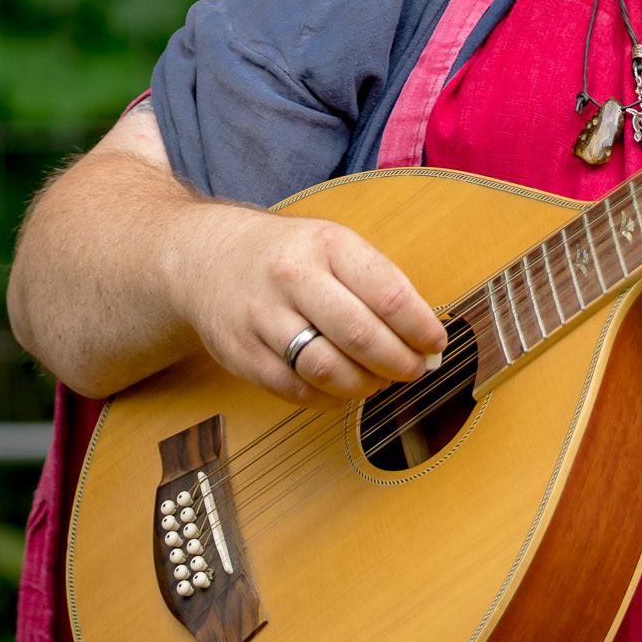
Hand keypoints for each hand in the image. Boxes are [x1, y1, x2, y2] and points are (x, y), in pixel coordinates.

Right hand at [161, 201, 447, 408]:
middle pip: (360, 335)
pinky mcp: (242, 354)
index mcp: (327, 244)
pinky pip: (296, 390)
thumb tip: (425, 336)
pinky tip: (343, 388)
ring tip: (380, 381)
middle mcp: (292, 278)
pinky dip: (328, 398)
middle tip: (415, 370)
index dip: (420, 327)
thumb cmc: (288, 254)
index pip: (387, 293)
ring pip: (327, 368)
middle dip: (399, 362)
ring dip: (365, 385)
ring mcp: (262, 317)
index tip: (436, 344)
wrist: (205, 256)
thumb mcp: (334, 244)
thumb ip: (378, 283)